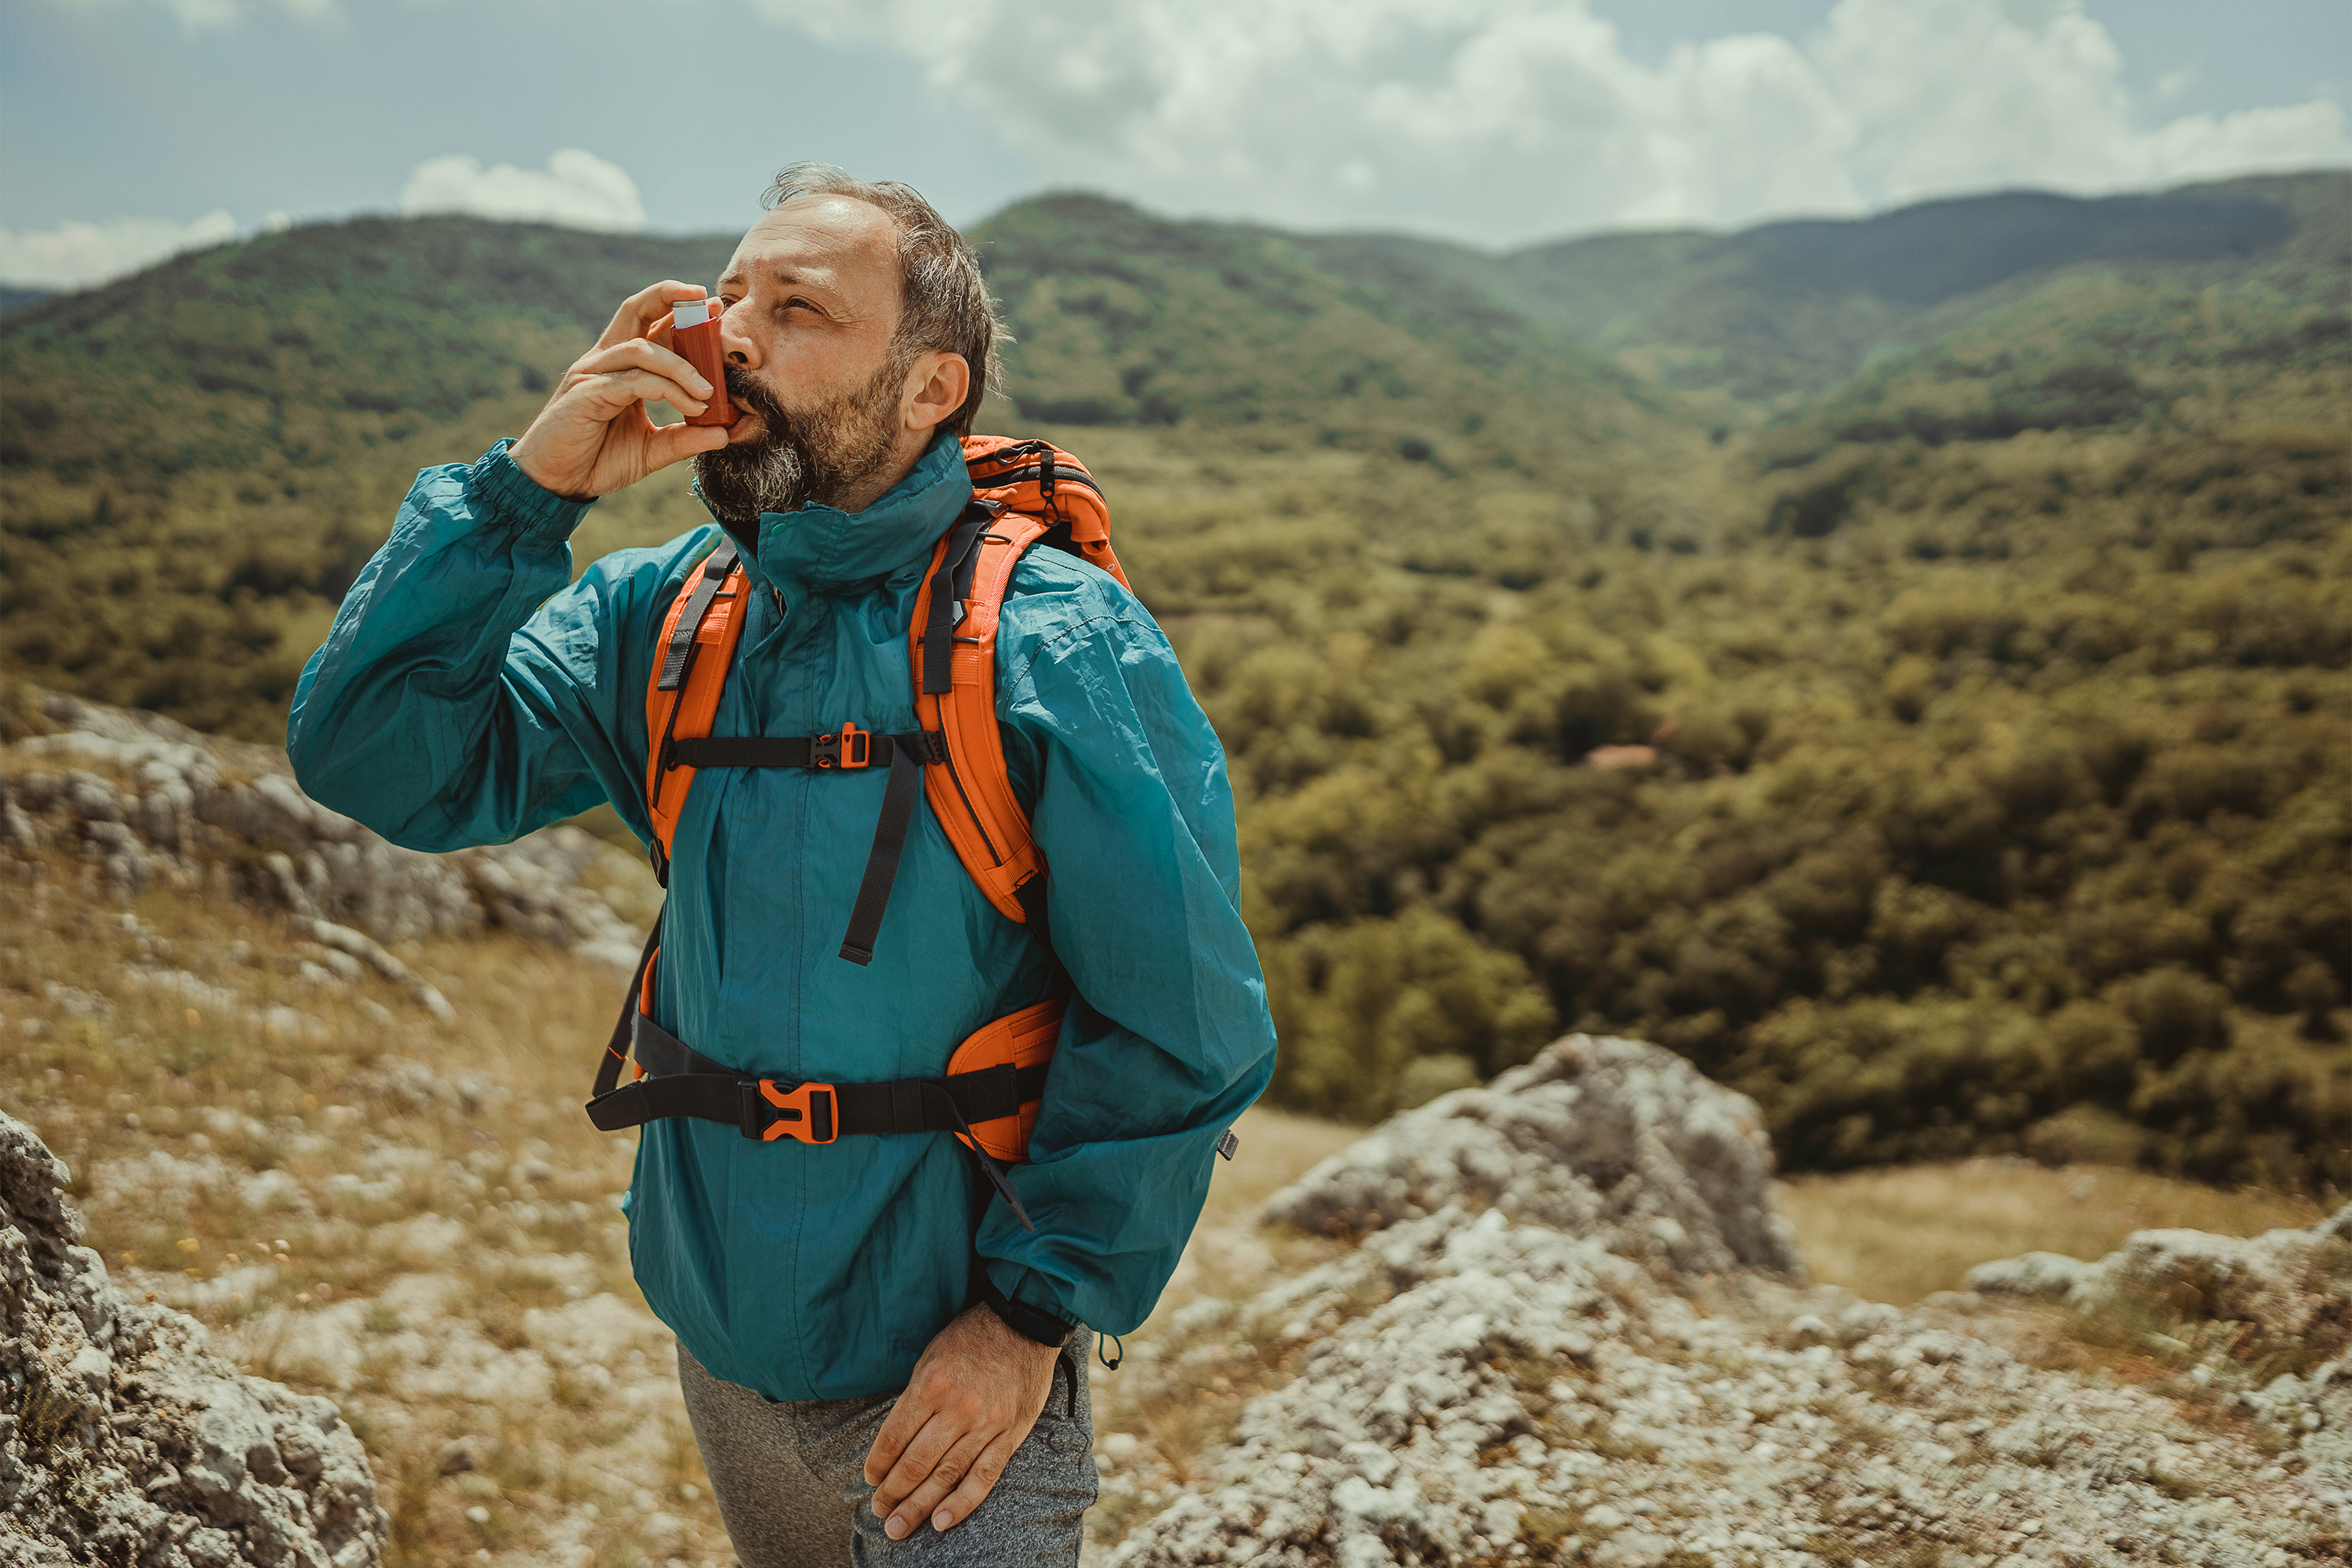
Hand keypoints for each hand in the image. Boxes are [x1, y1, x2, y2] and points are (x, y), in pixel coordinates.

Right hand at [509, 280, 737, 500]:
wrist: (556, 483)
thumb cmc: (597, 459)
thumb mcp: (651, 450)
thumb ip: (684, 439)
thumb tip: (724, 433)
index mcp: (621, 366)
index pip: (651, 324)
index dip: (680, 310)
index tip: (716, 309)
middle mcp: (606, 361)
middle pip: (636, 310)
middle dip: (673, 298)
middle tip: (711, 304)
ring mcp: (593, 373)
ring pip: (642, 349)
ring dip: (682, 366)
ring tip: (710, 391)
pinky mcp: (586, 394)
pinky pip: (634, 382)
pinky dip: (667, 390)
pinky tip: (691, 406)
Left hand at [863, 1304, 1061, 1538]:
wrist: (1024, 1325)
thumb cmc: (970, 1337)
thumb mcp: (931, 1356)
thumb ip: (915, 1397)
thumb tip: (895, 1440)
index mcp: (931, 1385)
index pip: (894, 1437)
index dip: (878, 1464)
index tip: (870, 1479)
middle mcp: (957, 1409)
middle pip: (917, 1463)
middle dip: (893, 1493)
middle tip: (879, 1511)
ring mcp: (986, 1424)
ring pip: (946, 1476)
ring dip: (918, 1505)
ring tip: (899, 1526)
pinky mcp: (1009, 1434)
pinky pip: (984, 1476)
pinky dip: (962, 1503)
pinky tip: (942, 1521)